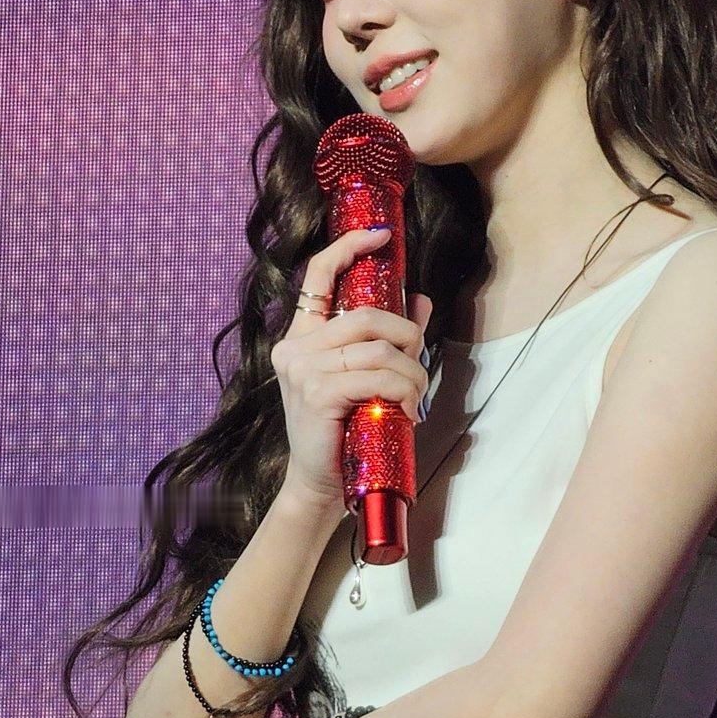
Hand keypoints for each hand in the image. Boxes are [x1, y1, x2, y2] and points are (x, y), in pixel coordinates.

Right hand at [271, 226, 431, 512]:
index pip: (318, 274)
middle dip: (406, 336)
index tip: (381, 235)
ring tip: (415, 398)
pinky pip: (375, 377)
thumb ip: (389, 338)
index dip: (349, 246)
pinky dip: (403, 390)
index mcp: (301, 336)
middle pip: (366, 315)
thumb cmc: (344, 429)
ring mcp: (303, 371)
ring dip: (411, 373)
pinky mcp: (319, 394)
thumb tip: (421, 299)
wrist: (319, 482)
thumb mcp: (364, 377)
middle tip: (418, 364)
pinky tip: (407, 409)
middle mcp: (295, 348)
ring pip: (377, 349)